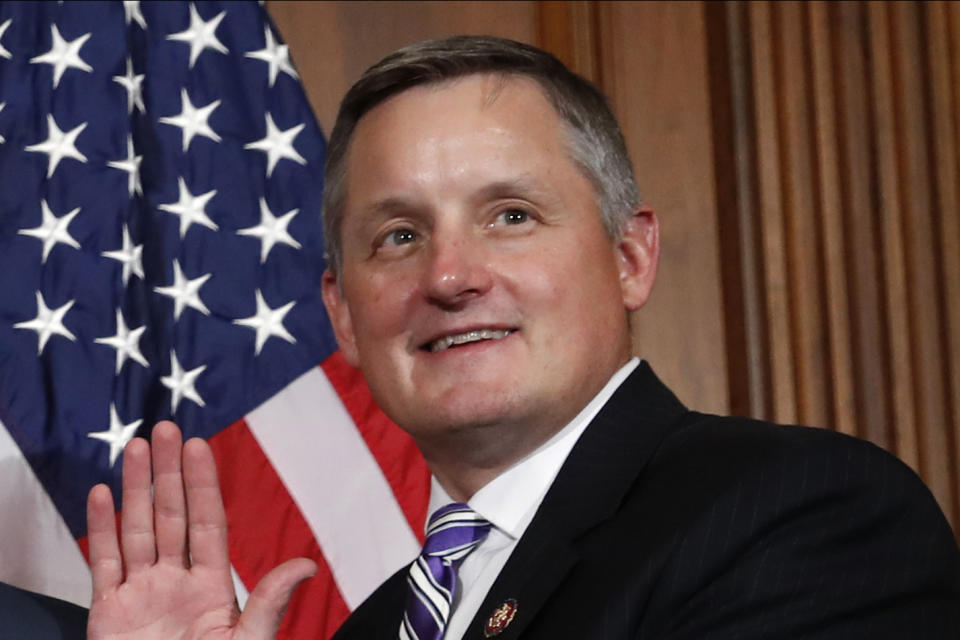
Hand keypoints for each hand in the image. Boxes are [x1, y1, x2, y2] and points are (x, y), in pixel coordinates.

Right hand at [86, 421, 316, 638]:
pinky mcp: (107, 614)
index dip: (203, 485)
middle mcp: (175, 583)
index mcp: (212, 588)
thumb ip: (269, 603)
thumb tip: (307, 564)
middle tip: (165, 430)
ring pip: (137, 529)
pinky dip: (101, 528)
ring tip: (135, 446)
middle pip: (170, 516)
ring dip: (134, 488)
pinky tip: (102, 493)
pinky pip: (103, 563)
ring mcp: (141, 595)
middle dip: (167, 473)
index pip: (207, 523)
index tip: (200, 447)